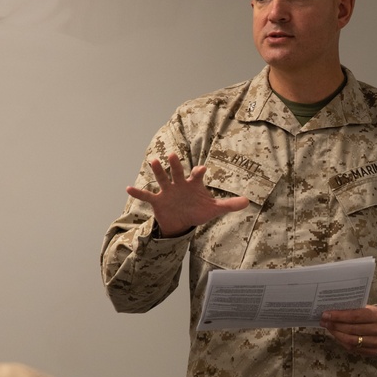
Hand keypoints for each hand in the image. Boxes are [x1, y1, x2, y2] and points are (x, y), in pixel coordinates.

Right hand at [127, 153, 249, 237]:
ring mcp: (167, 191)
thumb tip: (248, 201)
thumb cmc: (198, 211)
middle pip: (177, 172)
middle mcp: (179, 184)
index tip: (202, 169)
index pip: (197, 175)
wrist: (182, 222)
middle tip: (173, 155)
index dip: (199, 172)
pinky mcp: (158, 200)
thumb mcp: (214, 209)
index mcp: (193, 184)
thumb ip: (229, 205)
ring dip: (158, 171)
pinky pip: (146, 195)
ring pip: (162, 178)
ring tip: (153, 161)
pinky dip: (138, 192)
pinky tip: (128, 188)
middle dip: (175, 164)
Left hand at [321, 305, 376, 357]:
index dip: (339, 316)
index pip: (355, 316)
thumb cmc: (369, 314)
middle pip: (352, 329)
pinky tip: (336, 335)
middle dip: (335, 325)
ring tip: (328, 328)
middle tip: (324, 321)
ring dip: (337, 334)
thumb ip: (351, 310)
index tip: (326, 314)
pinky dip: (342, 341)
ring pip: (351, 341)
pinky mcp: (374, 352)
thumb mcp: (364, 308)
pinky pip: (353, 348)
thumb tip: (330, 312)